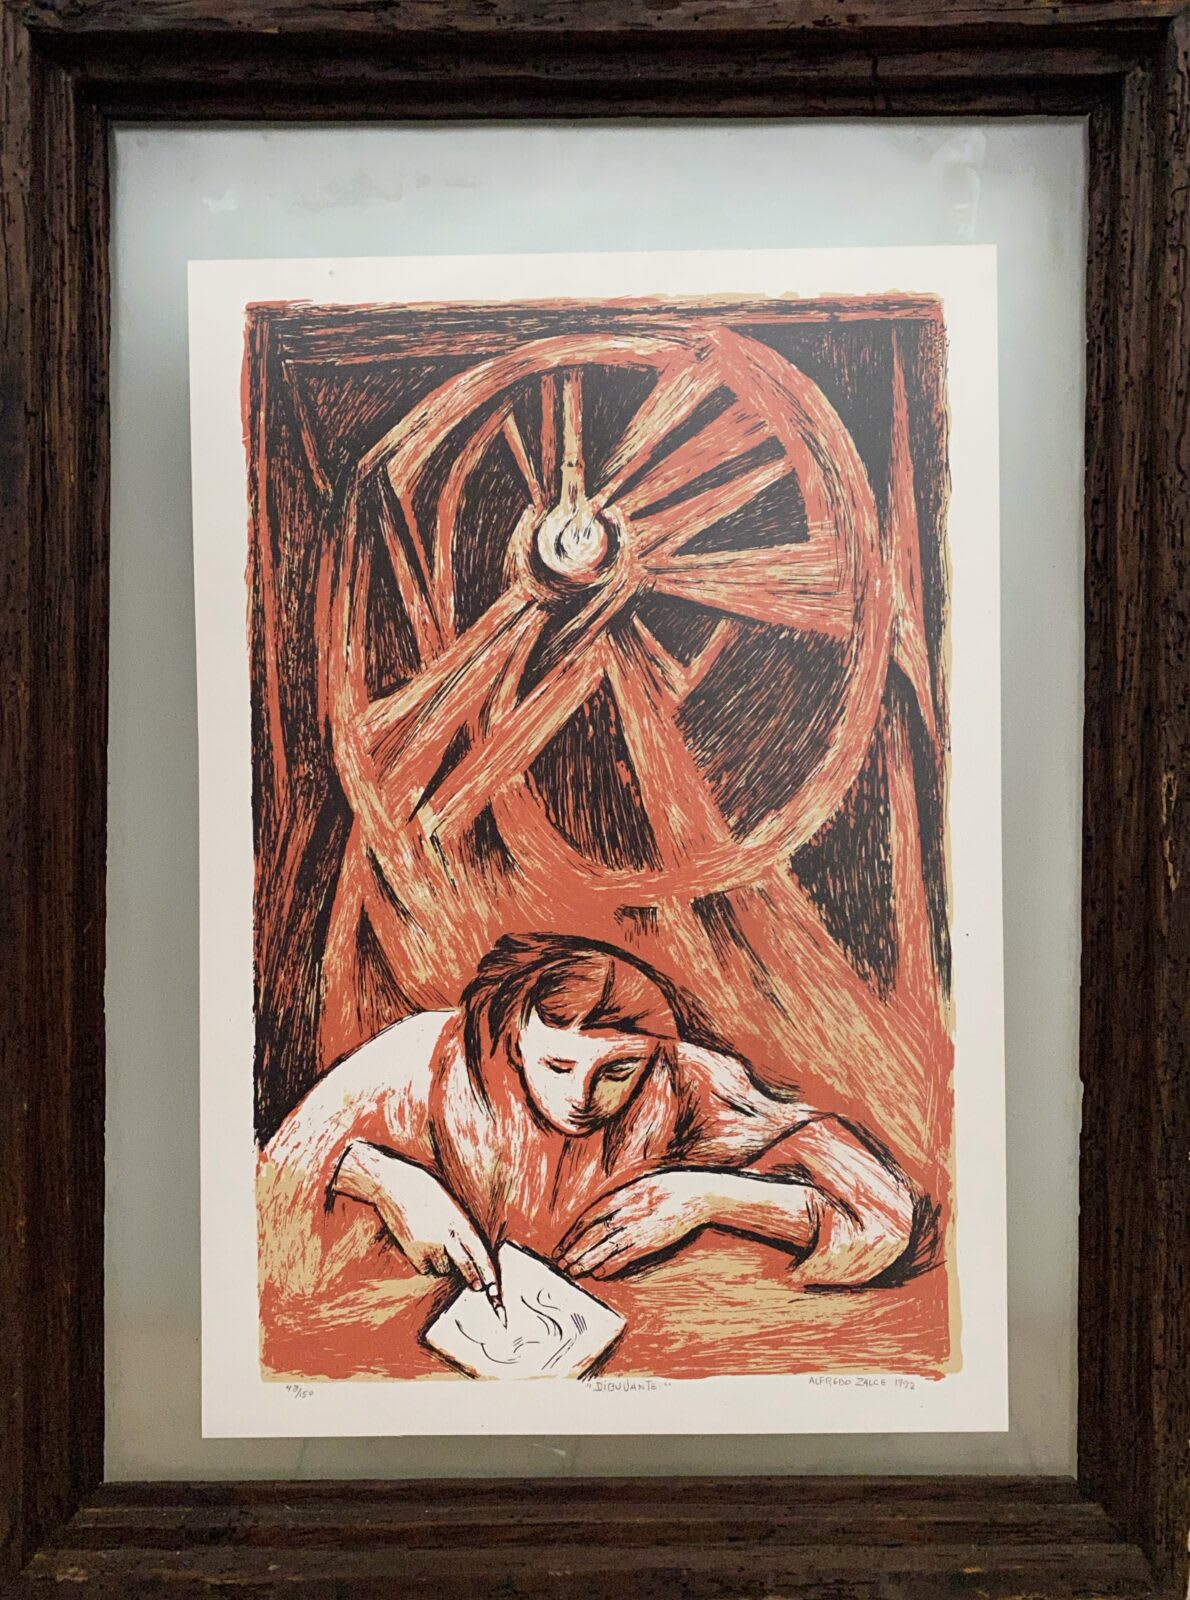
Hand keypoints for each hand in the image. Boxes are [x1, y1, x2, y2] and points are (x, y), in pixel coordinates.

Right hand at [332, 1142, 502, 1312]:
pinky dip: (423, 1262)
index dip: (489, 1273)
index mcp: (461, 1221)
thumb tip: (470, 1257)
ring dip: (441, 1263)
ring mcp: (430, 1243)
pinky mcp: (413, 1250)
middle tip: (477, 1287)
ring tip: (431, 1240)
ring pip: (442, 1268)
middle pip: (466, 1266)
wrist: (396, 1184)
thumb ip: (461, 1230)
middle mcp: (448, 1234)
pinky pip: (424, 1268)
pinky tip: (418, 1244)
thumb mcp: (451, 1207)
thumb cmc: (426, 1193)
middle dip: (472, 1278)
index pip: (480, 1253)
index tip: (495, 1290)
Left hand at [555, 1170, 714, 1278]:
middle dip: (573, 1250)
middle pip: (592, 1234)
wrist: (695, 1194)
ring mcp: (636, 1227)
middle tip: (560, 1264)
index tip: (561, 1246)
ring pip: (604, 1247)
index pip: (588, 1218)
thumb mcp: (639, 1186)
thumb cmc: (669, 1189)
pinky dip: (610, 1265)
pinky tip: (599, 1273)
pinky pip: (625, 1256)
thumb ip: (620, 1200)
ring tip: (573, 1271)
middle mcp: (624, 1211)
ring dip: (586, 1260)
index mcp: (620, 1196)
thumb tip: (600, 1217)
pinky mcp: (649, 1241)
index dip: (572, 1234)